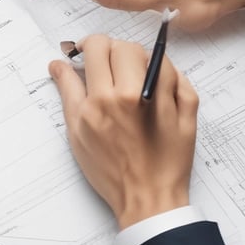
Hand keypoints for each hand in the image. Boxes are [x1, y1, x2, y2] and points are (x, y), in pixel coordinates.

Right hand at [49, 35, 197, 228]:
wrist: (147, 200)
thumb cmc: (110, 171)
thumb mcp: (77, 131)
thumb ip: (68, 91)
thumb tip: (58, 64)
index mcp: (102, 99)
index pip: (98, 46)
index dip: (91, 44)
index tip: (91, 52)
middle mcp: (132, 96)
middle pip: (125, 47)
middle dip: (115, 50)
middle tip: (112, 65)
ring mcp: (162, 102)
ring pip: (155, 56)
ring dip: (143, 60)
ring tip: (136, 75)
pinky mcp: (186, 112)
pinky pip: (180, 77)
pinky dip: (169, 76)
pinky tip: (157, 87)